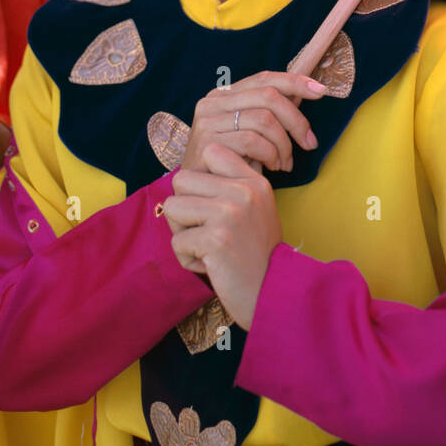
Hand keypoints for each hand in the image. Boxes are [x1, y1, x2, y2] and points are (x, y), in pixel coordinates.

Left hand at [163, 144, 281, 330]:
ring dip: (183, 234)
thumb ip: (228, 186)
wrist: (273, 294)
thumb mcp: (254, 208)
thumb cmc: (256, 253)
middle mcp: (243, 191)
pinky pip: (177, 242)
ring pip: (172, 208)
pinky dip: (188, 260)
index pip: (210, 151)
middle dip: (184, 209)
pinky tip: (211, 265)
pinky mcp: (215, 239)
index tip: (211, 202)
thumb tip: (186, 174)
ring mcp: (229, 213)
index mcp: (253, 181)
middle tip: (205, 230)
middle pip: (181, 179)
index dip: (200, 178)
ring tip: (207, 248)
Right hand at [180, 69, 324, 175]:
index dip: (295, 82)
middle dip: (297, 120)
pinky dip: (271, 155)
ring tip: (285, 163)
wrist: (200, 197)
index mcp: (223, 95)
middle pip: (269, 96)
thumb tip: (309, 92)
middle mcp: (211, 102)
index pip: (264, 78)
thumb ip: (269, 114)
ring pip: (264, 119)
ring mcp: (207, 122)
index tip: (320, 91)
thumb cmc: (231, 165)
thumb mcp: (250, 134)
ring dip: (284, 145)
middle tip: (310, 144)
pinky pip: (253, 141)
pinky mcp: (207, 143)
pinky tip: (272, 168)